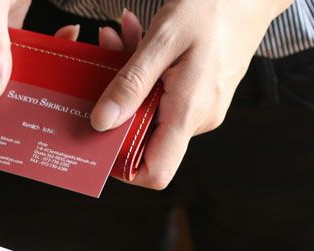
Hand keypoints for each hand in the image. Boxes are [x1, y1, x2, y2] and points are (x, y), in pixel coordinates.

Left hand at [91, 0, 291, 188]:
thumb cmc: (214, 5)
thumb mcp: (164, 39)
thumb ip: (131, 84)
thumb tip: (101, 123)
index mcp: (189, 113)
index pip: (155, 172)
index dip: (124, 168)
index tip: (100, 141)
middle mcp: (198, 119)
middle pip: (144, 137)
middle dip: (117, 104)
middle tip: (106, 56)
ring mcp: (201, 108)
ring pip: (151, 111)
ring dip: (128, 80)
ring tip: (119, 36)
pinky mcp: (201, 94)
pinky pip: (164, 95)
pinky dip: (145, 72)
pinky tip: (137, 38)